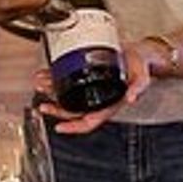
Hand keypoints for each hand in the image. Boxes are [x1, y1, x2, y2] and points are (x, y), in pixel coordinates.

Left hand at [30, 43, 151, 134]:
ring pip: (67, 96)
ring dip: (52, 91)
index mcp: (109, 104)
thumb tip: (132, 98)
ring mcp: (90, 89)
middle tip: (43, 105)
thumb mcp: (142, 77)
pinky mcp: (86, 76)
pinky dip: (56, 77)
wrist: (138, 53)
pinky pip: (68, 81)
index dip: (74, 127)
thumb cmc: (140, 67)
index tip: (60, 127)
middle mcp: (97, 99)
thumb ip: (138, 88)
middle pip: (73, 110)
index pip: (89, 122)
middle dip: (56, 109)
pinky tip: (47, 72)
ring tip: (40, 83)